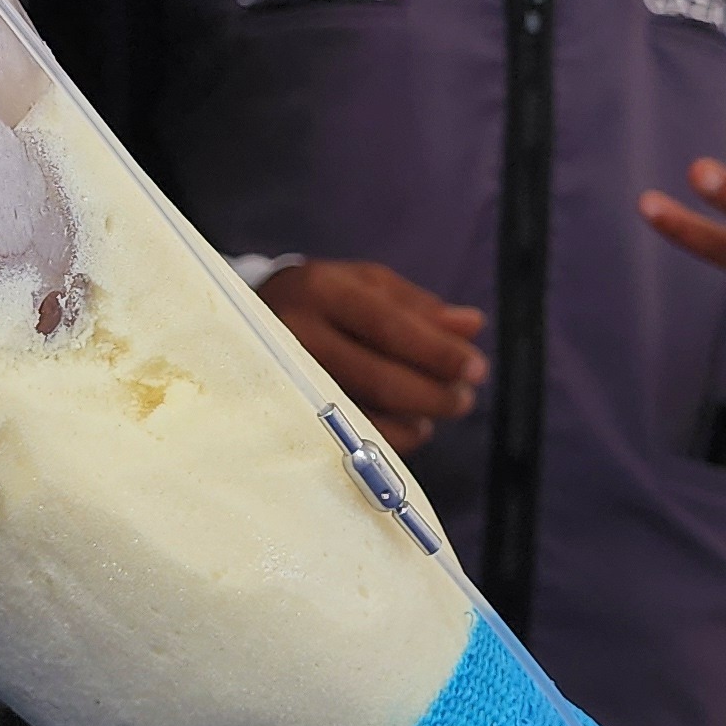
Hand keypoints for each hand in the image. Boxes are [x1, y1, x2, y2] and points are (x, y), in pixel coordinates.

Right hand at [257, 258, 486, 451]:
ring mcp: (285, 378)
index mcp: (322, 288)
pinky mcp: (284, 412)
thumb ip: (420, 307)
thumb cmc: (323, 299)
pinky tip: (411, 428)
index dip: (436, 352)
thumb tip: (472, 326)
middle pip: (377, 376)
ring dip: (414, 419)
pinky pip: (344, 438)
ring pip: (362, 414)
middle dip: (432, 393)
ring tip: (440, 412)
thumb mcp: (367, 286)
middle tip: (464, 398)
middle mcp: (295, 333)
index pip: (389, 326)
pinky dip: (389, 439)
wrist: (249, 316)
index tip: (477, 368)